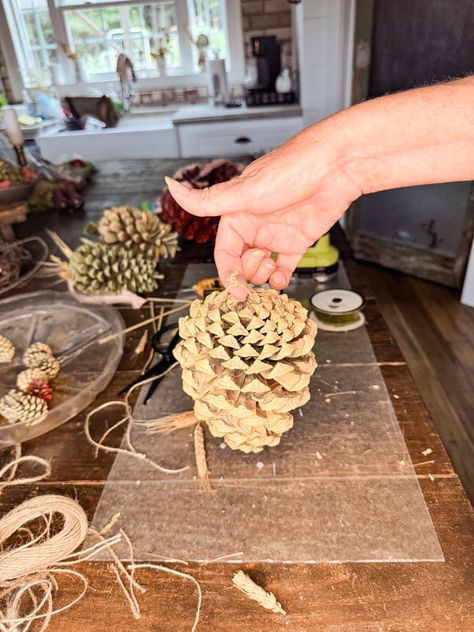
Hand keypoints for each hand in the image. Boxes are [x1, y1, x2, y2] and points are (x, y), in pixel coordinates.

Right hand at [165, 131, 361, 297]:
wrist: (336, 166)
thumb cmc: (291, 169)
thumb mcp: (244, 190)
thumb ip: (208, 200)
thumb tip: (171, 187)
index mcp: (237, 215)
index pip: (224, 253)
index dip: (228, 274)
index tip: (236, 290)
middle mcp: (254, 226)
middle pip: (241, 264)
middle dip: (247, 273)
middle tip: (260, 265)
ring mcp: (275, 234)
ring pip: (260, 268)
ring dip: (263, 277)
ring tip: (272, 267)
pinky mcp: (297, 240)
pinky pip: (283, 267)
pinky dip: (280, 277)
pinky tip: (282, 277)